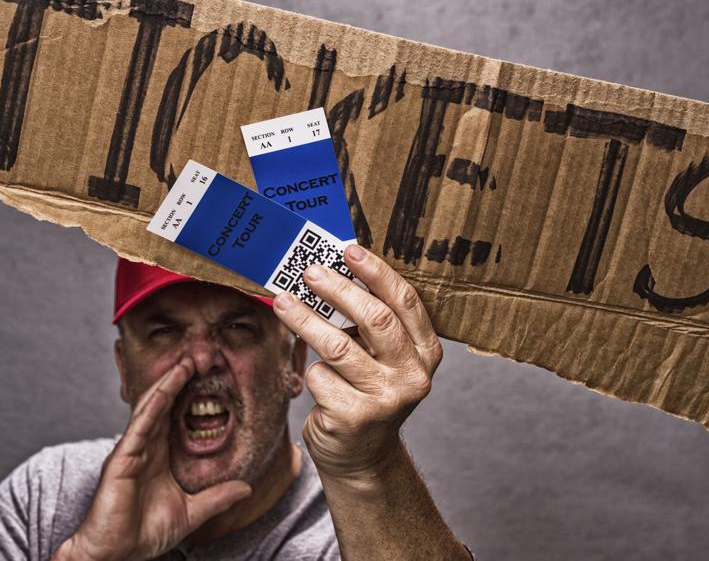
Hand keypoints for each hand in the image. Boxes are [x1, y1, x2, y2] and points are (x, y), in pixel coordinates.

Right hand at [55, 357, 251, 560]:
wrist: (114, 555)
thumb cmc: (144, 533)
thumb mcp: (192, 512)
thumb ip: (217, 498)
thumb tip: (247, 487)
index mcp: (160, 455)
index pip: (177, 415)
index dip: (190, 394)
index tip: (210, 374)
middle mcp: (146, 447)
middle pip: (164, 404)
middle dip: (180, 379)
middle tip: (200, 355)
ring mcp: (133, 450)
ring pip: (151, 408)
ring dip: (168, 383)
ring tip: (185, 362)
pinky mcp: (122, 459)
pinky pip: (139, 425)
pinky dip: (152, 405)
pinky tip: (165, 388)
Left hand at [272, 245, 442, 483]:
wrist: (361, 458)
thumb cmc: (366, 393)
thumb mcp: (382, 359)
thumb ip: (371, 324)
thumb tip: (334, 271)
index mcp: (426, 352)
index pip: (405, 302)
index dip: (376, 273)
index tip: (349, 250)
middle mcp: (413, 375)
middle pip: (375, 319)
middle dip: (338, 289)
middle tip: (310, 271)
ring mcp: (386, 399)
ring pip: (337, 345)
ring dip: (305, 319)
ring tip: (283, 301)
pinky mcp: (354, 417)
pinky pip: (320, 376)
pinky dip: (311, 372)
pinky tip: (318, 380)